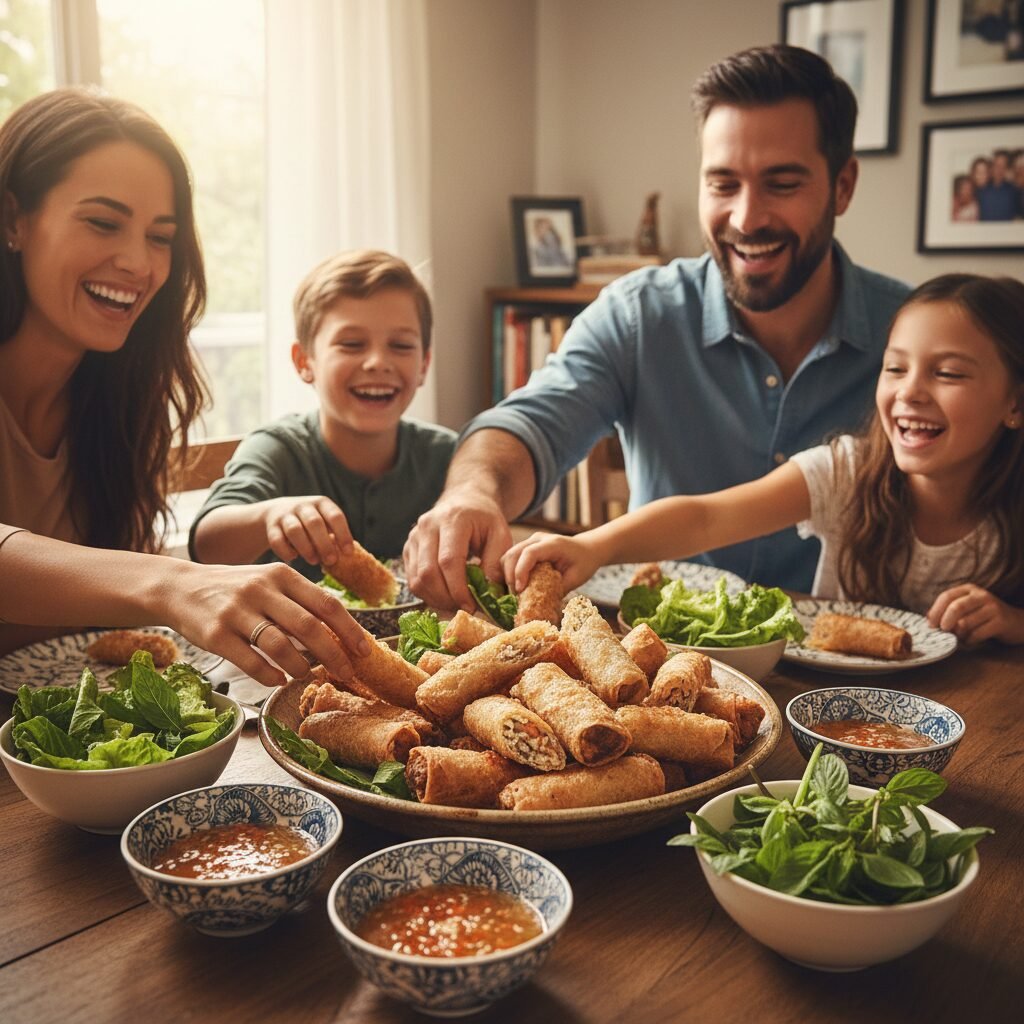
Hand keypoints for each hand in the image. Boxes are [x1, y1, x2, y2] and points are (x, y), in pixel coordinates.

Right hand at [164, 560, 370, 686]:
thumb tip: (340, 631)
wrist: (178, 586)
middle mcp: (261, 590)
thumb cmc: (234, 588)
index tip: (365, 650)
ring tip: (306, 674)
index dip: (349, 629)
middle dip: (334, 654)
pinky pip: (250, 661)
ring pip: (281, 645)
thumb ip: (299, 600)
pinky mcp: (215, 635)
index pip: (326, 603)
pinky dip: (270, 674)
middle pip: (309, 626)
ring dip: (301, 666)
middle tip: (347, 672)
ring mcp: (237, 612)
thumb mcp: (268, 581)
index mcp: (281, 575)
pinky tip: (278, 679)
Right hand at [262, 496, 352, 568]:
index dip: (343, 534)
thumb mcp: (325, 522)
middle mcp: (303, 506)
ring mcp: (286, 515)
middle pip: (314, 523)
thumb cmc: (311, 524)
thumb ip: (334, 536)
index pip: (335, 516)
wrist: (278, 512)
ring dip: (306, 548)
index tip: (348, 552)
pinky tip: (293, 558)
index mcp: (322, 503)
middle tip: (331, 560)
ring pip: (294, 530)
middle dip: (324, 544)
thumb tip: (346, 558)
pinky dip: (285, 551)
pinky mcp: (271, 526)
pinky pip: (276, 539)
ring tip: (314, 561)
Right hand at [403, 490, 512, 610]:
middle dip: (447, 598)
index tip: (472, 606)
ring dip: (436, 599)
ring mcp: (414, 537)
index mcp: (452, 519)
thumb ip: (495, 562)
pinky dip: (428, 594)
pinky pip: (412, 580)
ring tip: (456, 604)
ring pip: (417, 579)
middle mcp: (427, 526)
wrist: (464, 501)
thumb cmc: (484, 519)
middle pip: (428, 573)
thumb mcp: (500, 534)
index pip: (448, 561)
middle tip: (465, 608)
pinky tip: (445, 596)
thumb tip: (489, 592)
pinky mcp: (408, 548)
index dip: (458, 588)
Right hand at [502, 531, 602, 593]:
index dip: (521, 571)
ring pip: (509, 555)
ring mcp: (531, 541)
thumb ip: (557, 589)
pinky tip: (516, 585)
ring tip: (515, 592)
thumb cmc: (584, 563)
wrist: (587, 549)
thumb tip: (538, 605)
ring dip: (507, 574)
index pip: (529, 553)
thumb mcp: (575, 578)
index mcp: (553, 544)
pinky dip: (510, 572)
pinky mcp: (527, 547)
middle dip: (509, 576)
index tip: (520, 590)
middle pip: (513, 553)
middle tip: (515, 596)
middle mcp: (538, 539)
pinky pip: (512, 558)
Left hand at [927, 583, 1023, 645]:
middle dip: (945, 621)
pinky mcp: (1001, 622)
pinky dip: (969, 640)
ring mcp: (993, 608)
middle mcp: (981, 595)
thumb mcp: (968, 607)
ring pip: (965, 623)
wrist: (1016, 622)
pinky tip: (970, 640)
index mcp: (969, 589)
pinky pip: (977, 634)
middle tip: (943, 631)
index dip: (935, 611)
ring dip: (958, 634)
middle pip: (956, 607)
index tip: (930, 625)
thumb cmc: (985, 616)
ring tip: (960, 636)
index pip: (946, 596)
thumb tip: (929, 619)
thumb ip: (950, 610)